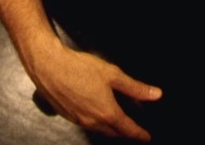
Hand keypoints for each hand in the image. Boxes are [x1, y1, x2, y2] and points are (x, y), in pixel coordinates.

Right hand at [29, 43, 161, 139]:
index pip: (128, 129)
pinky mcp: (68, 116)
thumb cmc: (78, 68)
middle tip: (132, 130)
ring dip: (110, 129)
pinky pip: (86, 124)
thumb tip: (155, 95)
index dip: (139, 134)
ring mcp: (79, 120)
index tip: (146, 137)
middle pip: (114, 133)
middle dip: (124, 132)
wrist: (49, 66)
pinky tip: (95, 114)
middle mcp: (93, 121)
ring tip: (116, 124)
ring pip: (99, 130)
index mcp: (107, 113)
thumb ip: (135, 88)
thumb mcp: (113, 74)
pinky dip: (95, 122)